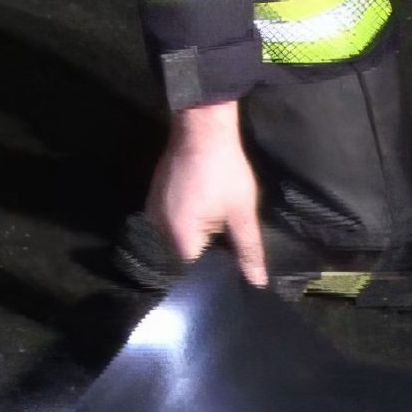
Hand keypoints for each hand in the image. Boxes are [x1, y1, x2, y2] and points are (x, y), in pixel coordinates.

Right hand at [151, 101, 266, 286]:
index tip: (235, 264)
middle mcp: (159, 225)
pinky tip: (205, 208)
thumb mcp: (242, 212)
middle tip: (232, 245)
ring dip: (198, 234)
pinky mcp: (155, 194)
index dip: (217, 269)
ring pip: (178, 235)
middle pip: (184, 253)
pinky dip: (188, 220)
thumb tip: (257, 282)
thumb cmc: (224, 172)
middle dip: (207, 252)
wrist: (202, 129)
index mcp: (180, 234)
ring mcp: (154, 208)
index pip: (196, 268)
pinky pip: (171, 219)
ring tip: (220, 226)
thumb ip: (248, 250)